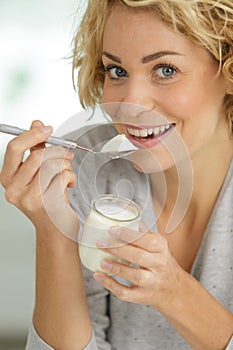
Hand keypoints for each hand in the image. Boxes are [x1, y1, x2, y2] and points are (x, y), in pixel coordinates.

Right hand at [0, 120, 78, 240]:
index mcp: (8, 178)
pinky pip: (62, 176)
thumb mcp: (38, 173)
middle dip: (57, 151)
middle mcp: (13, 189)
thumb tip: (37, 123)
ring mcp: (28, 198)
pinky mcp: (45, 204)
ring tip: (67, 171)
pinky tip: (69, 184)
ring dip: (65, 164)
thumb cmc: (48, 200)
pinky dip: (70, 176)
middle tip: (67, 154)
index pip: (14, 148)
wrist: (56, 229)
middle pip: (37, 156)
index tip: (48, 129)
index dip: (33, 134)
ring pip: (52, 165)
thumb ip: (36, 149)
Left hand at [94, 224, 183, 309]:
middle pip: (139, 257)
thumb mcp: (157, 245)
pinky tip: (99, 276)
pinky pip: (126, 293)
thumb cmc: (160, 261)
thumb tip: (123, 217)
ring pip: (135, 276)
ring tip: (102, 261)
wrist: (173, 288)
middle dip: (118, 249)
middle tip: (101, 243)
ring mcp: (152, 282)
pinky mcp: (143, 296)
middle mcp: (159, 265)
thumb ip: (142, 232)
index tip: (112, 230)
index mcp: (161, 248)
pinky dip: (111, 285)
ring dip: (117, 268)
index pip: (147, 240)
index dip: (128, 235)